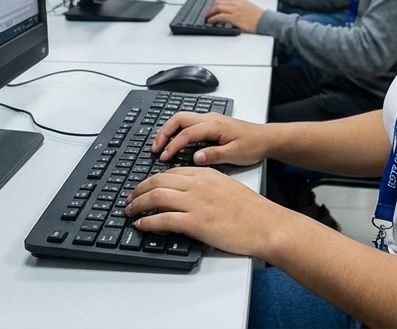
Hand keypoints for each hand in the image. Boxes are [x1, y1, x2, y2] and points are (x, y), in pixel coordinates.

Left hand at [125, 167, 298, 257]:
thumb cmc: (253, 211)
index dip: (153, 180)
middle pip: (158, 181)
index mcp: (206, 174)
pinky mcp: (195, 222)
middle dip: (139, 189)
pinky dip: (148, 221)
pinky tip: (141, 225)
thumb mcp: (228, 188)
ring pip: (156, 196)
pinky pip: (163, 219)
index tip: (144, 187)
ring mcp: (195, 203)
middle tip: (130, 198)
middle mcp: (198, 184)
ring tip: (129, 211)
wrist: (266, 225)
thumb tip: (190, 197)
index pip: (171, 172)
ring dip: (138, 204)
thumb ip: (207, 188)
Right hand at [151, 111, 271, 166]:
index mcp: (214, 125)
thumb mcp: (235, 154)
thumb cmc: (253, 145)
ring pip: (182, 119)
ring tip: (159, 145)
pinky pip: (188, 123)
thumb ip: (214, 155)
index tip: (164, 157)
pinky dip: (176, 131)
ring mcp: (210, 119)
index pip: (187, 133)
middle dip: (164, 133)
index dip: (173, 145)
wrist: (266, 138)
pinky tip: (173, 142)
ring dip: (168, 130)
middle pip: (179, 119)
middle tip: (155, 148)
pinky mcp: (211, 124)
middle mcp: (210, 119)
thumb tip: (195, 158)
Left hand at [207, 0, 263, 32]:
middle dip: (210, 8)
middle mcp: (236, 3)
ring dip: (210, 13)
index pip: (223, 0)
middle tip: (206, 13)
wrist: (265, 21)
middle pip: (218, 2)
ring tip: (206, 17)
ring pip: (217, 8)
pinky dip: (213, 18)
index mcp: (239, 0)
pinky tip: (210, 21)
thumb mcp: (247, 8)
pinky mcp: (234, 17)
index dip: (215, 5)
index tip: (211, 10)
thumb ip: (238, 8)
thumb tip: (229, 14)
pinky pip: (220, 16)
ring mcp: (235, 10)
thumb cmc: (258, 17)